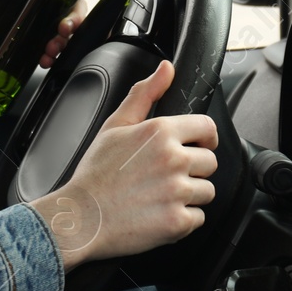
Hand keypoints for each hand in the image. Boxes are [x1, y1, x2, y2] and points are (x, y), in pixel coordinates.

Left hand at [0, 0, 106, 68]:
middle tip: (64, 28)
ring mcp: (32, 26)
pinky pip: (50, 50)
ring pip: (64, 30)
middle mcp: (35, 4)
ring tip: (52, 48)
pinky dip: (53, 55)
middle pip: (71, 7)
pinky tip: (45, 59)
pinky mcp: (27, 47)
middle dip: (76, 18)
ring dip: (66, 39)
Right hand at [26, 60, 218, 270]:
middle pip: (210, 162)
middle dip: (193, 169)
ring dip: (189, 195)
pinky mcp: (178, 221)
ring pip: (207, 191)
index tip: (197, 145)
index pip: (207, 128)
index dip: (204, 138)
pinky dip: (183, 219)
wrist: (81, 217)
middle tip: (165, 176)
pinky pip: (198, 217)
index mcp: (160, 132)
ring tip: (160, 195)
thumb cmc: (95, 174)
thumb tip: (166, 70)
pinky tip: (159, 213)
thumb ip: (144, 94)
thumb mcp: (115, 126)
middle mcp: (173, 160)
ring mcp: (177, 191)